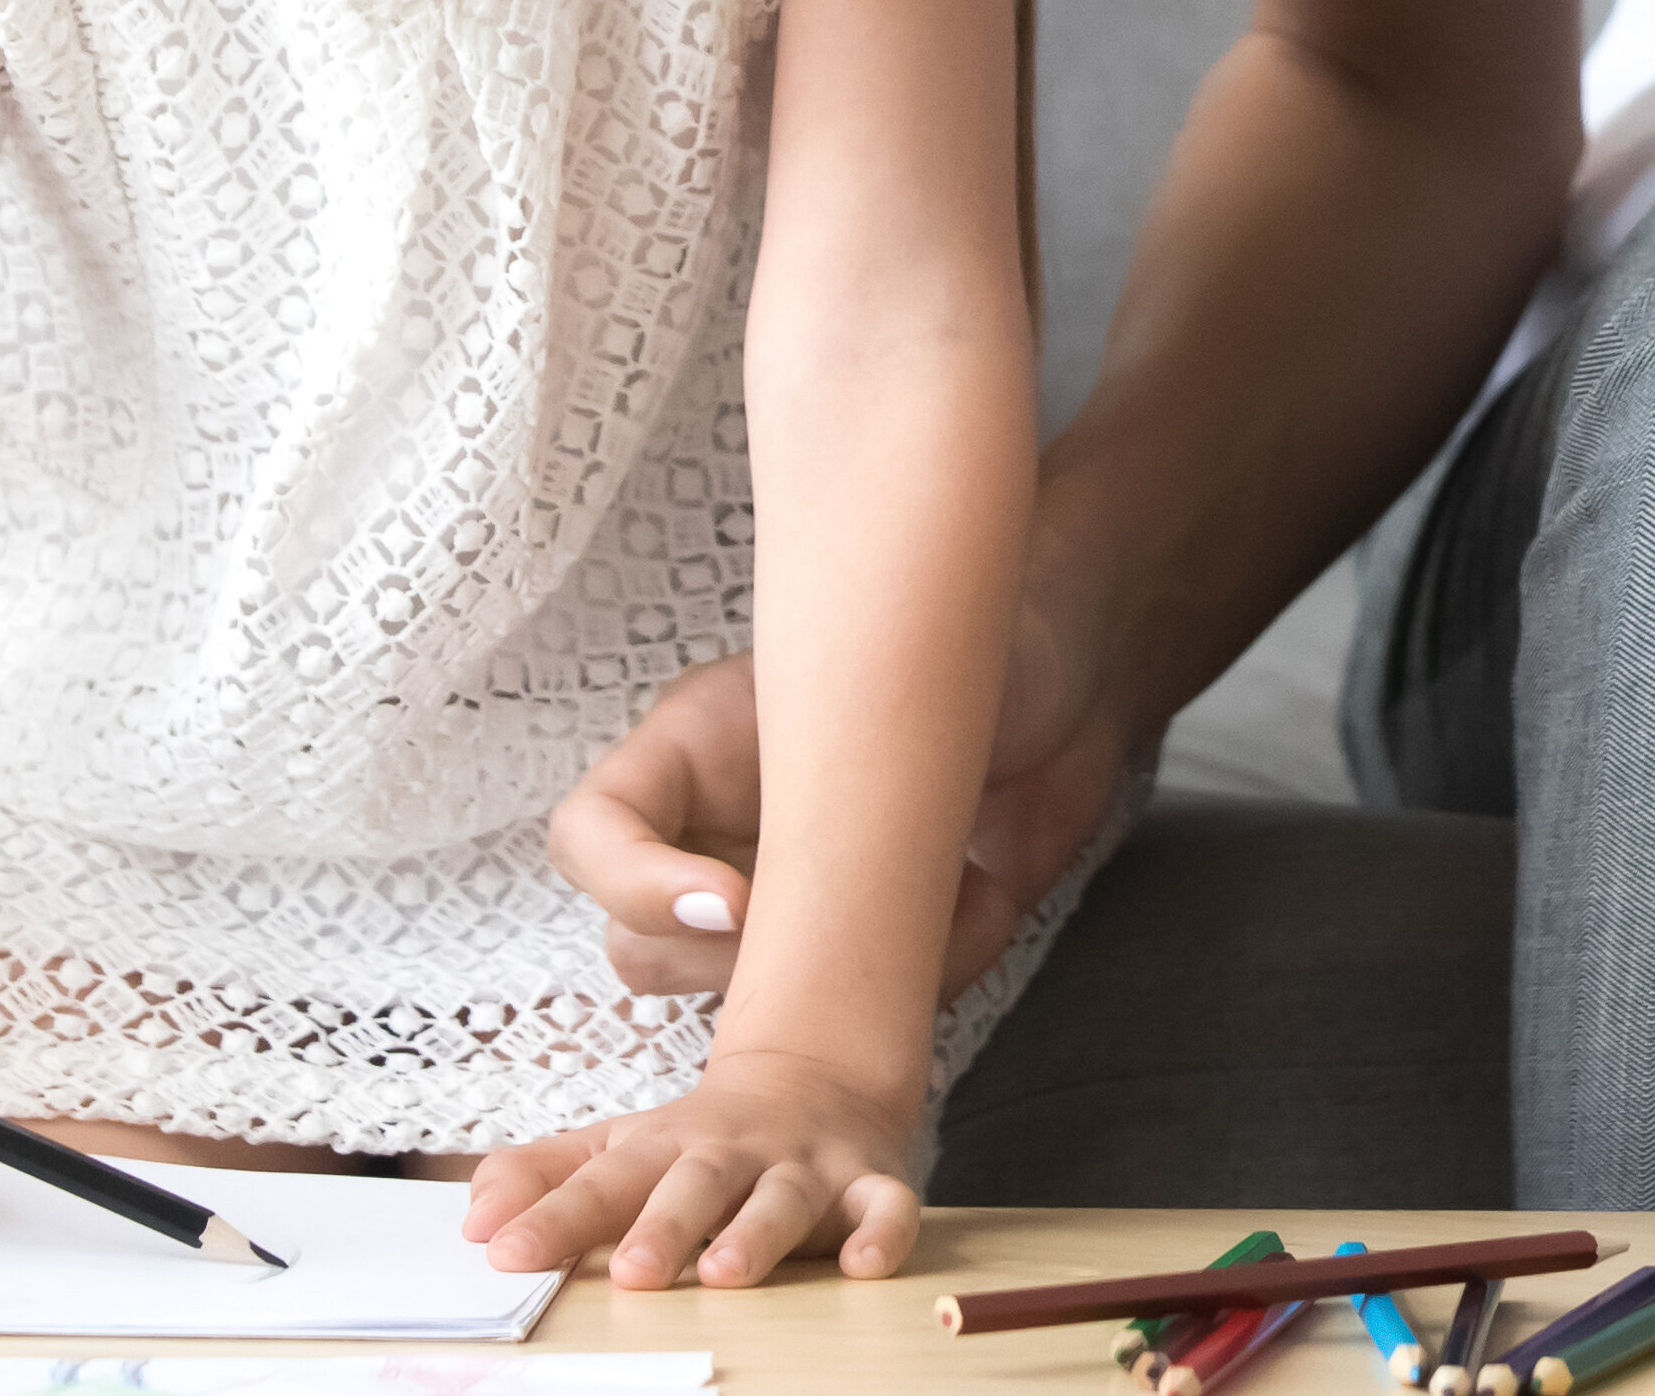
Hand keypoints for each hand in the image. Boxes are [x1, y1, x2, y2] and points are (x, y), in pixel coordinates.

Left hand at [456, 1045, 927, 1285]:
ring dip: (757, 1233)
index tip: (504, 1252)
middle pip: (694, 1186)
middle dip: (664, 1228)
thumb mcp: (619, 1147)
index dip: (553, 1217)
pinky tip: (863, 1265)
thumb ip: (545, 1178)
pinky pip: (885, 1207)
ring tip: (726, 1272)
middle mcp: (732, 1153)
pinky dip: (882, 1233)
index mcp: (663, 1147)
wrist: (815, 1076)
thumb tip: (474, 1220)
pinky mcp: (868, 1182)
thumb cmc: (698, 1140)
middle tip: (630, 1272)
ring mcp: (803, 1166)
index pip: (601, 1182)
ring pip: (782, 1198)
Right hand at [549, 598, 1131, 999]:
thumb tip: (775, 888)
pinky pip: (858, 1019)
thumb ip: (821, 751)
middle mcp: (720, 834)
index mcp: (695, 750)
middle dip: (747, 961)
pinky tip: (984, 897)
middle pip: (643, 951)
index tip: (741, 901)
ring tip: (947, 889)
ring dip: (841, 978)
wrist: (1067, 668)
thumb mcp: (874, 665)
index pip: (588, 834)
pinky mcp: (864, 954)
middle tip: (845, 916)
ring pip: (737, 1005)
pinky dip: (933, 976)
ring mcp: (788, 905)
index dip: (636, 886)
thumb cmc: (963, 634)